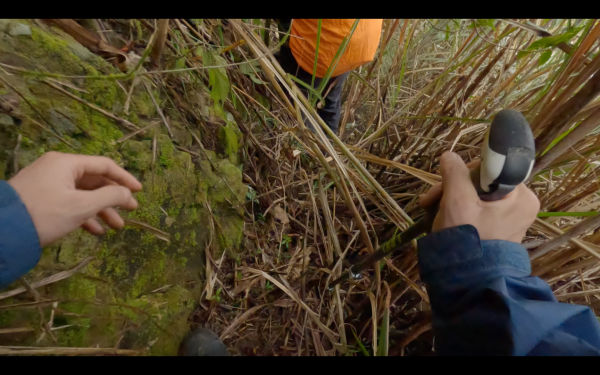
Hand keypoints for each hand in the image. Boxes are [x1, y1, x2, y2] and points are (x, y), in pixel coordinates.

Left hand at [8, 152, 141, 245]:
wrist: (2, 231)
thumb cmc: (45, 214)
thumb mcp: (81, 206)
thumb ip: (109, 197)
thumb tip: (127, 193)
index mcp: (66, 163)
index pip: (104, 165)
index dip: (125, 178)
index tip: (139, 191)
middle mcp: (57, 169)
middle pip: (94, 180)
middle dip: (114, 198)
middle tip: (131, 211)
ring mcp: (48, 183)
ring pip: (83, 194)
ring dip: (101, 209)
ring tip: (117, 227)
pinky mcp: (41, 199)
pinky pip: (69, 202)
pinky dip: (84, 214)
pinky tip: (96, 231)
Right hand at [419, 151, 538, 242]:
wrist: (468, 281)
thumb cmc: (467, 237)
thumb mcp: (457, 201)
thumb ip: (454, 173)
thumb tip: (449, 155)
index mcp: (521, 196)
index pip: (490, 168)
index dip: (464, 172)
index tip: (445, 183)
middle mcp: (521, 205)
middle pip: (480, 182)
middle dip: (452, 188)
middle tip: (429, 201)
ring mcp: (510, 218)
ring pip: (475, 195)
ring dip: (450, 199)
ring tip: (430, 210)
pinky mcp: (498, 229)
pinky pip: (477, 209)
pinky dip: (458, 210)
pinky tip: (442, 217)